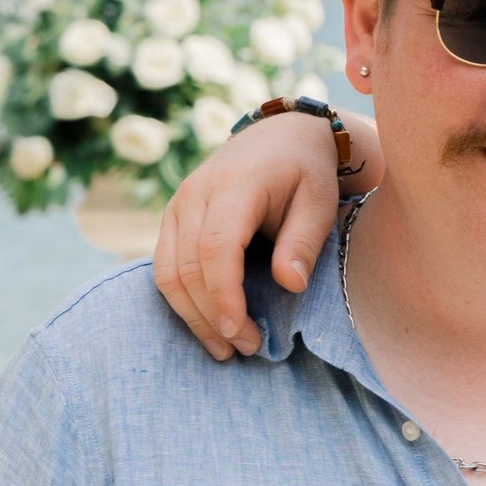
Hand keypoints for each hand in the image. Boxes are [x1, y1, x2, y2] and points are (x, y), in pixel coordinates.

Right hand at [151, 111, 356, 358]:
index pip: (216, 248)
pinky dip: (182, 299)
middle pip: (186, 267)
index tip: (241, 332)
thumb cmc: (306, 172)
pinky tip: (208, 323)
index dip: (224, 295)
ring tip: (223, 348)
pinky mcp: (172, 219)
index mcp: (234, 187)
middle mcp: (195, 195)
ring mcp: (177, 206)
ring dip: (191, 315)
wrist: (280, 136)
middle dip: (211, 315)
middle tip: (245, 349)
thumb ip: (304, 241)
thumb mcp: (320, 202)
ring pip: (166, 271)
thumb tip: (290, 284)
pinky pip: (165, 265)